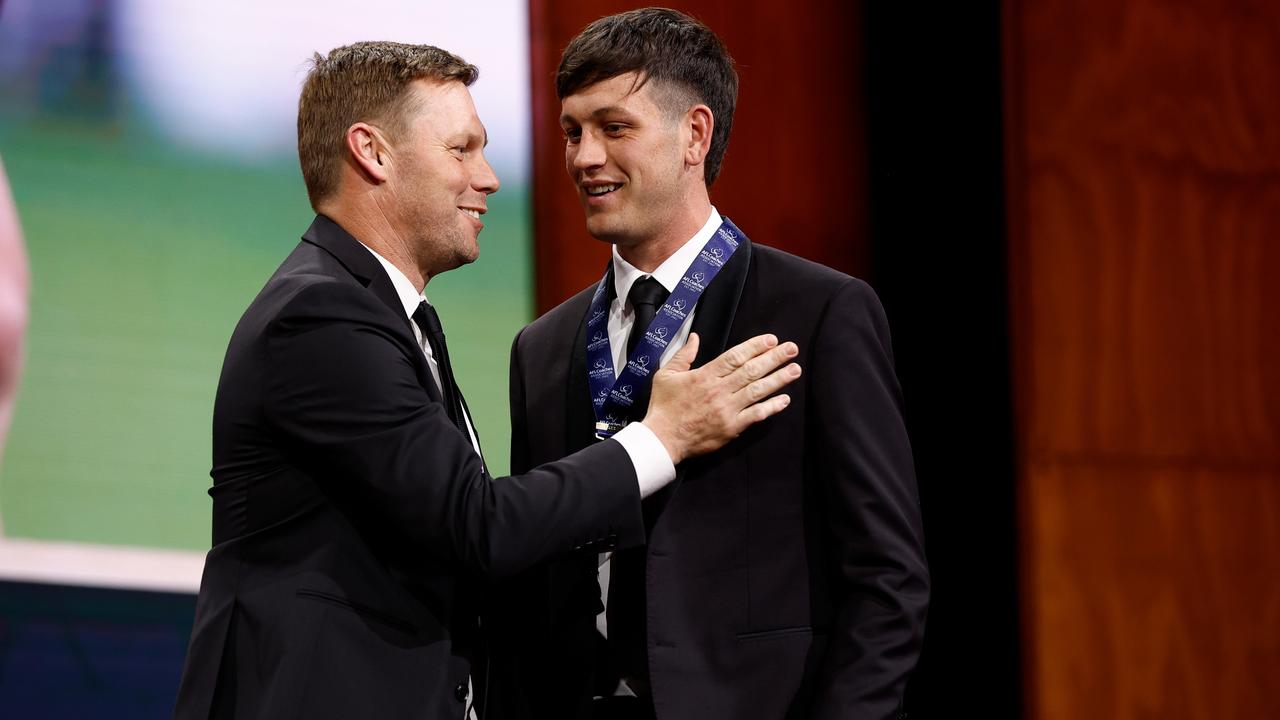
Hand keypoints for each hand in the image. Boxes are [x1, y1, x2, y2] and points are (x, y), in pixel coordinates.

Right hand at [642, 333, 799, 464]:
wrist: (662, 439)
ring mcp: (727, 409)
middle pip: (752, 370)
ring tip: (795, 370)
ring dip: (779, 379)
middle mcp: (719, 390)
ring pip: (758, 390)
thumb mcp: (666, 375)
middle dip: (774, 358)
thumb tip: (695, 337)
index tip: (771, 340)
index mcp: (705, 375)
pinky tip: (784, 399)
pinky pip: (756, 415)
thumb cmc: (663, 407)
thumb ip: (683, 355)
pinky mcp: (731, 427)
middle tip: (792, 349)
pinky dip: (771, 407)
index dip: (756, 346)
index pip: (736, 356)